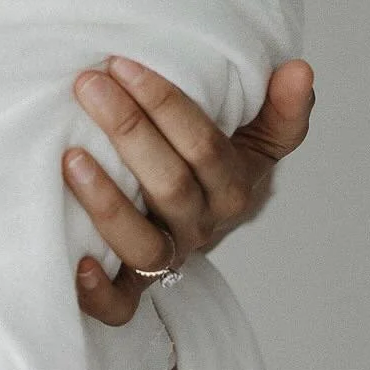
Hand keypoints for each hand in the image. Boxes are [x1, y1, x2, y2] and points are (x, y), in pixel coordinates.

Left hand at [62, 57, 315, 325]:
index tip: (122, 64)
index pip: (204, 147)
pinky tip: (78, 263)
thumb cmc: (214, 170)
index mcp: (231, 189)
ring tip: (71, 157)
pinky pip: (120, 306)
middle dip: (128, 130)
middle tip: (88, 85)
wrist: (199, 226)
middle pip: (170, 186)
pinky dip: (100, 292)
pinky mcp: (130, 289)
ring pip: (144, 245)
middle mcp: (199, 226)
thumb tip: (299, 70)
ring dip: (107, 203)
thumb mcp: (253, 139)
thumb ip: (279, 109)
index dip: (164, 104)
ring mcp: (166, 259)